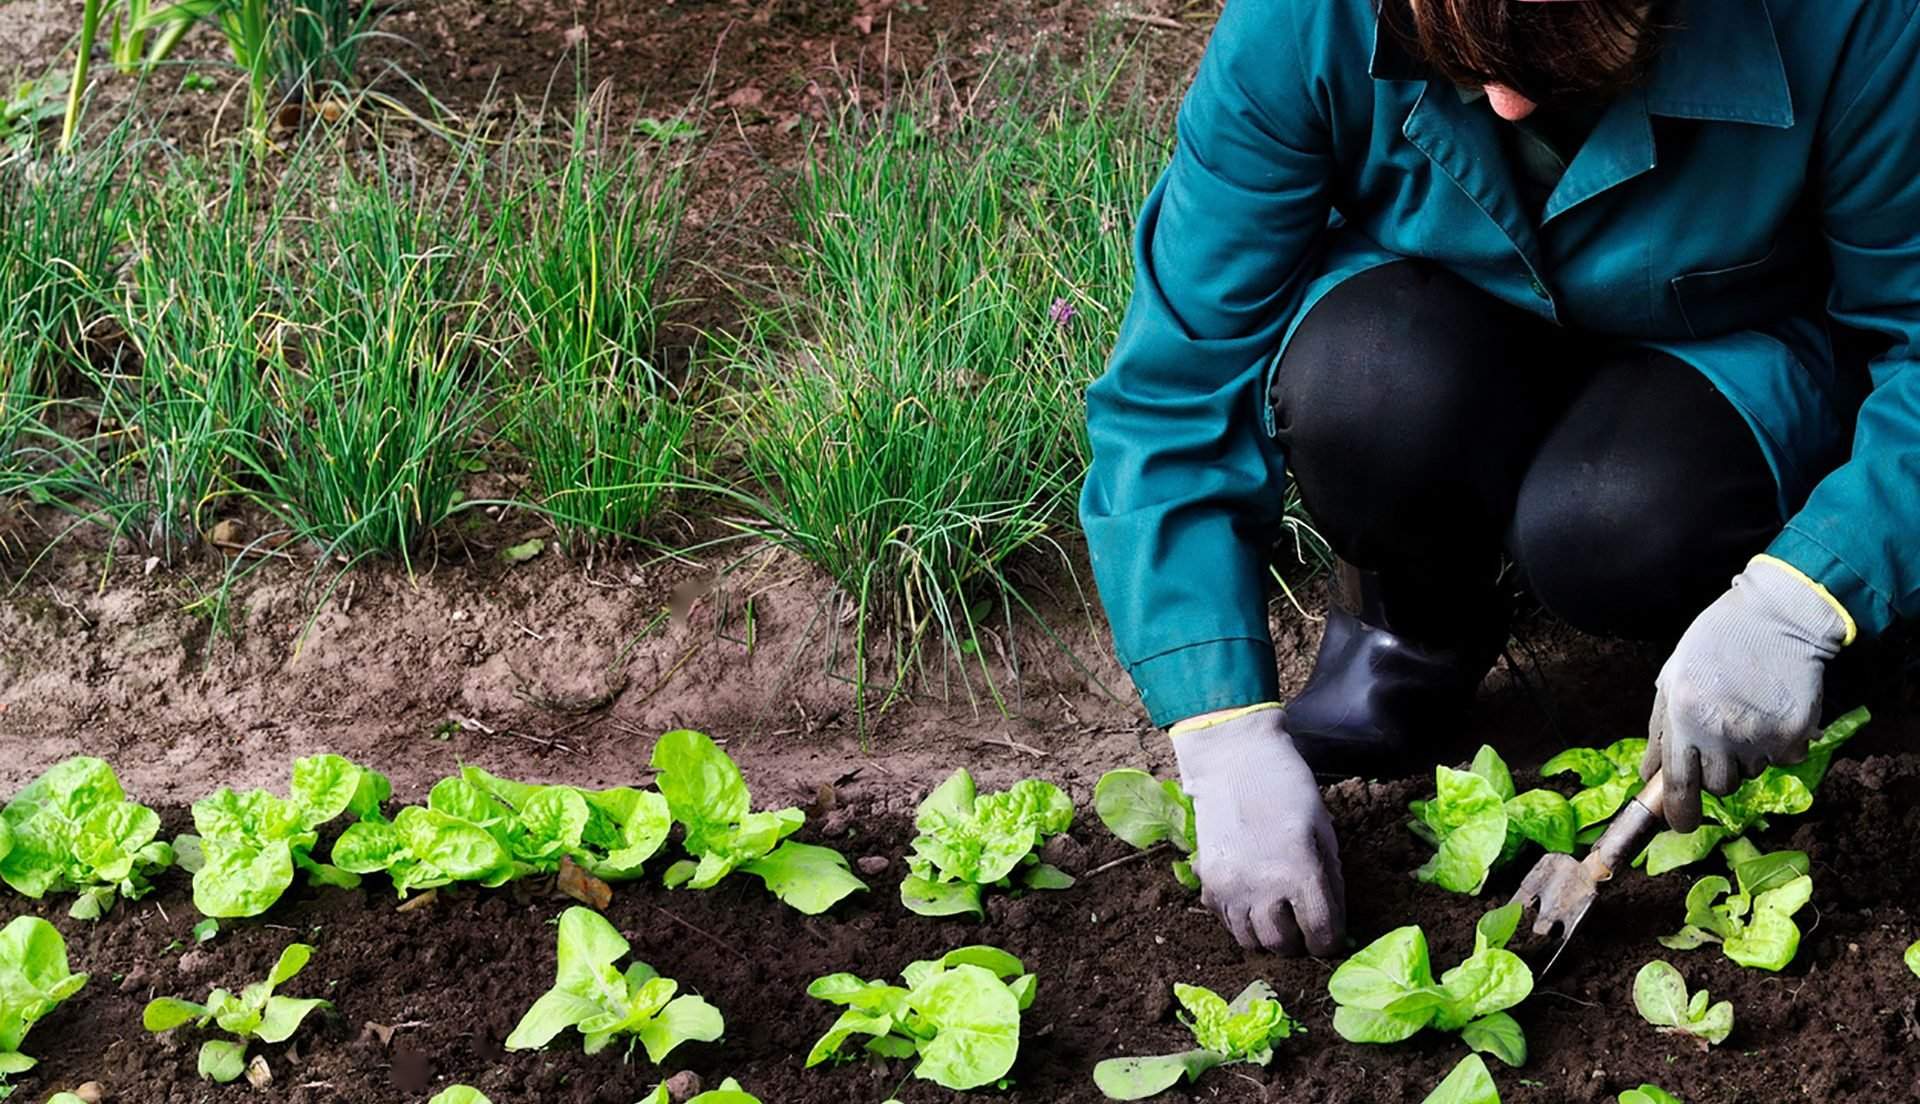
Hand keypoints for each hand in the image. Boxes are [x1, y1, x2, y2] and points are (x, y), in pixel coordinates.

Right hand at [1170, 705, 1344, 954]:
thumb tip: (1335, 918)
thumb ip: (1330, 878)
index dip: (1330, 942)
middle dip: (1298, 942)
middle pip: (1283, 944)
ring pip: (1249, 940)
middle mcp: (1264, 888)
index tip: (1329, 935)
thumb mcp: (1323, 829)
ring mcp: (1231, 886)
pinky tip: (1250, 900)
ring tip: (1275, 917)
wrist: (1234, 759)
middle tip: (1302, 926)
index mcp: (1301, 872)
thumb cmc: (1287, 787)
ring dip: (1266, 935)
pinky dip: (1239, 920)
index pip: (1321, 934)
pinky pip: (1224, 920)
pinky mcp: (1208, 880)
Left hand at [1643, 557, 1850, 831]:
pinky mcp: (1795, 734)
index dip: (1679, 814)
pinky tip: (1770, 710)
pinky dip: (1777, 744)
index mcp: (1684, 718)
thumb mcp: (1672, 678)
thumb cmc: (1714, 643)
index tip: (1679, 826)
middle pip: (1718, 786)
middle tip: (1718, 741)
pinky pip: (1782, 758)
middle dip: (1715, 774)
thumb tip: (1649, 776)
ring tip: (1745, 714)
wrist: (1777, 617)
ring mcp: (1761, 737)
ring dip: (1745, 756)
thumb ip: (1658, 730)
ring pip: (1750, 773)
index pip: (1680, 786)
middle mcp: (1721, 734)